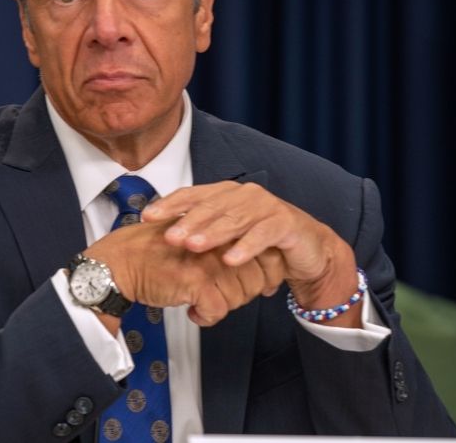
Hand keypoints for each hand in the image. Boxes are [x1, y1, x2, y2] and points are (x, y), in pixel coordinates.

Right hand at [83, 218, 285, 327]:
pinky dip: (207, 317)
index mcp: (221, 228)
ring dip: (224, 306)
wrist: (120, 263)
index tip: (257, 285)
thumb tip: (254, 266)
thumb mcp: (196, 239)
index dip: (265, 275)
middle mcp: (218, 240)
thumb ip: (224, 246)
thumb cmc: (153, 254)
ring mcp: (208, 260)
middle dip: (244, 295)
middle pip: (257, 278)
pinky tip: (193, 311)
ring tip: (204, 301)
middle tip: (222, 297)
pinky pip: (219, 310)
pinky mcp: (196, 280)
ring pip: (240, 296)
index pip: (266, 253)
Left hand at [142, 181, 362, 327]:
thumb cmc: (262, 243)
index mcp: (226, 195)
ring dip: (212, 233)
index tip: (146, 217)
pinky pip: (263, 235)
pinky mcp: (286, 223)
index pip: (193, 195)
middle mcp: (245, 195)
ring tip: (193, 246)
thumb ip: (200, 236)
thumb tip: (159, 243)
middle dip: (187, 221)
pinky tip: (231, 259)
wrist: (308, 251)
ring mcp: (266, 206)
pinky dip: (246, 247)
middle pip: (211, 206)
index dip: (169, 205)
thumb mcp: (227, 239)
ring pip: (235, 218)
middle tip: (169, 236)